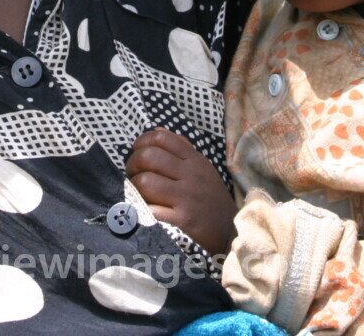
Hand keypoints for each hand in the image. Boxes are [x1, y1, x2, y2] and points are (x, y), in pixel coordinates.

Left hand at [126, 128, 236, 254]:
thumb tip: (156, 130)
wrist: (231, 233)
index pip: (161, 138)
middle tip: (134, 176)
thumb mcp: (203, 169)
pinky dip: (143, 210)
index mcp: (194, 161)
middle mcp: (191, 175)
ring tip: (140, 195)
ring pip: (145, 182)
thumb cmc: (210, 199)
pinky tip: (147, 212)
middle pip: (147, 157)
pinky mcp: (183, 220)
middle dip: (132, 166)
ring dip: (135, 189)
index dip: (141, 142)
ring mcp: (188, 198)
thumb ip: (181, 149)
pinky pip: (151, 209)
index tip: (138, 153)